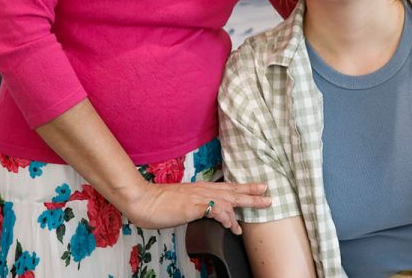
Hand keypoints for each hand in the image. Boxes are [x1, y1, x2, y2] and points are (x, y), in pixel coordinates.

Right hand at [121, 180, 270, 234]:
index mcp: (200, 188)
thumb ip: (194, 205)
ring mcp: (199, 196)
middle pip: (233, 190)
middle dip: (252, 192)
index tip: (257, 188)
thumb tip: (203, 211)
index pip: (227, 187)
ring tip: (258, 210)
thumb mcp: (180, 203)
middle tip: (268, 195)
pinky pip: (217, 210)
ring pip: (229, 199)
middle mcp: (203, 190)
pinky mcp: (195, 205)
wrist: (142, 200)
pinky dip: (227, 217)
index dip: (243, 188)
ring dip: (245, 204)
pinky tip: (232, 225)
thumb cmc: (157, 202)